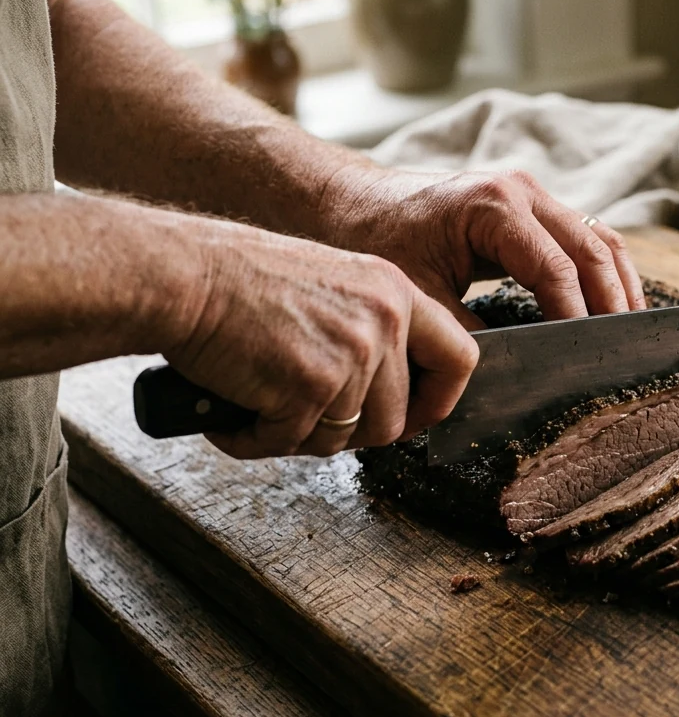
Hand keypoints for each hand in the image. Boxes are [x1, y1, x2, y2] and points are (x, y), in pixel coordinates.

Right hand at [165, 218, 477, 457]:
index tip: (416, 416)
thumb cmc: (239, 281)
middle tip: (305, 419)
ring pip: (346, 439)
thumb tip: (387, 394)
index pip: (460, 357)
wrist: (181, 275)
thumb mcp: (332, 285)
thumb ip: (369, 330)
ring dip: (301, 436)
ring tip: (261, 408)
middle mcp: (383, 321)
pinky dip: (257, 440)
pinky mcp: (311, 386)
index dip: (441, 400)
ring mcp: (352, 355)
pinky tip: (234, 414)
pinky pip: (293, 442)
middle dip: (350, 432)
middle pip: (396, 419)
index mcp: (394, 291)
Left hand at [323, 167, 645, 327]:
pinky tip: (613, 304)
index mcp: (494, 206)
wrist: (351, 202)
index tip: (585, 356)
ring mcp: (531, 194)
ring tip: (632, 330)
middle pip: (592, 249)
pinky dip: (603, 270)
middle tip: (625, 349)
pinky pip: (583, 236)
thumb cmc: (377, 241)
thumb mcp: (417, 293)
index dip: (577, 316)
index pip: (556, 269)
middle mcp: (521, 190)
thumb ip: (465, 331)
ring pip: (598, 237)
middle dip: (612, 302)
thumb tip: (513, 369)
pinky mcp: (531, 206)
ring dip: (619, 283)